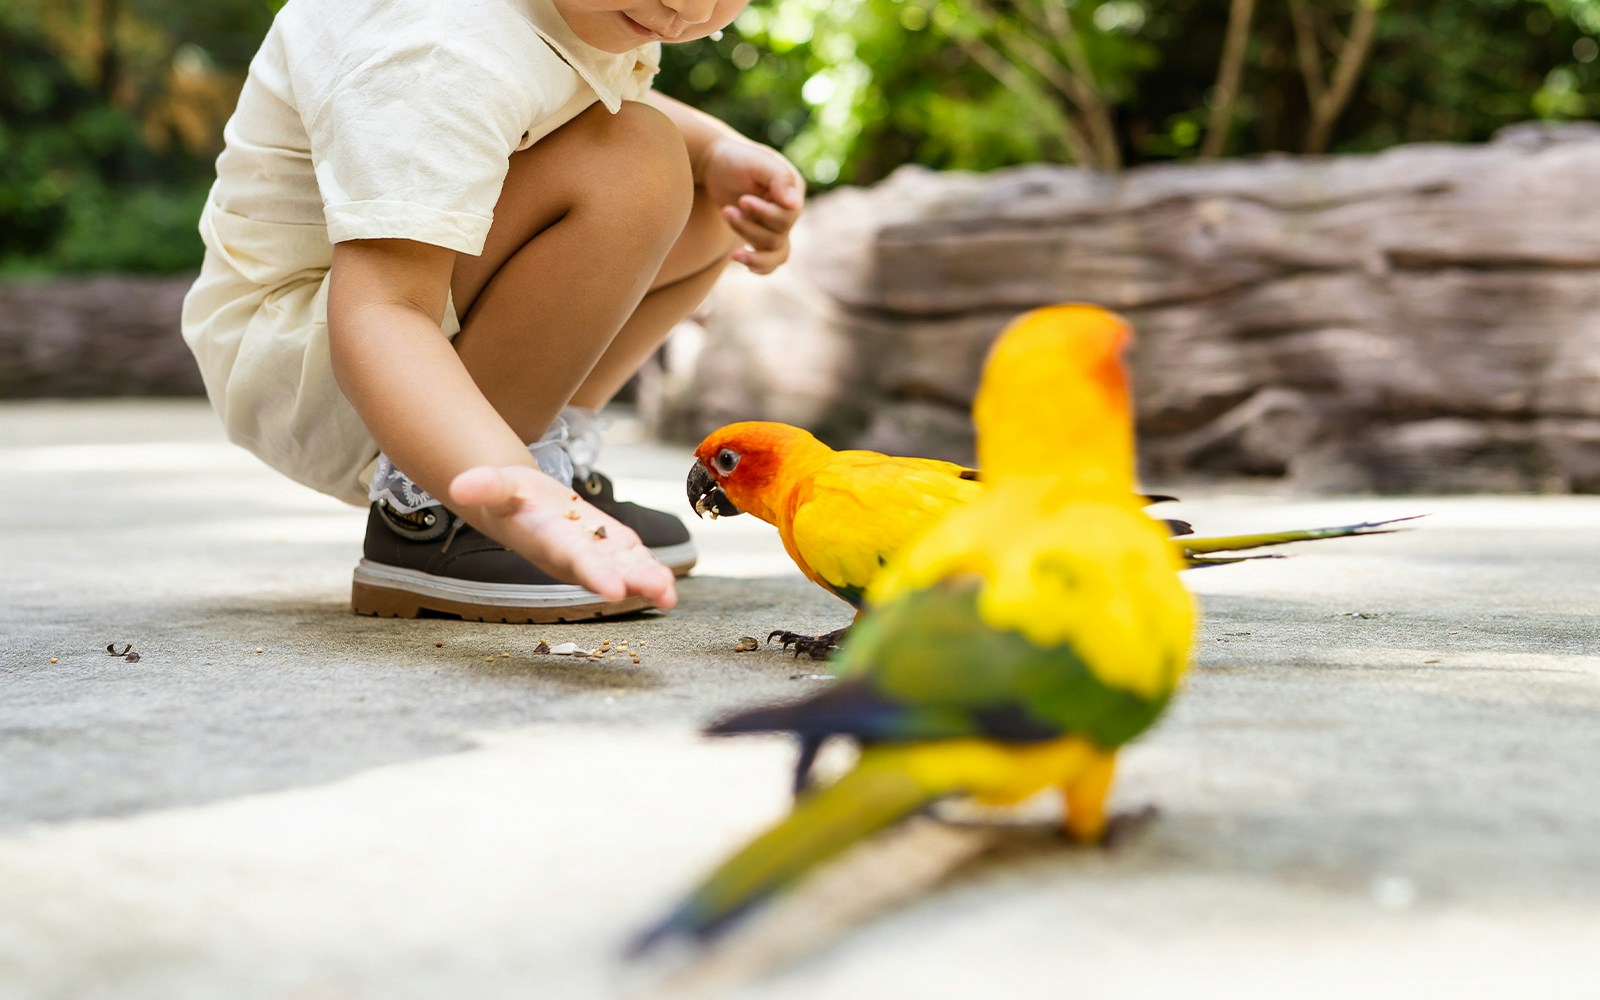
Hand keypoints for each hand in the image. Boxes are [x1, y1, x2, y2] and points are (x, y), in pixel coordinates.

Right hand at [448, 465, 677, 609]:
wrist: (520, 505)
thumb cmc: (509, 496)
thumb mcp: (497, 483)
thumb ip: (484, 484)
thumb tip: (459, 486)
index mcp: (551, 540)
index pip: (573, 558)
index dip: (593, 573)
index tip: (613, 589)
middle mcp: (574, 555)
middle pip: (607, 570)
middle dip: (631, 581)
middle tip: (657, 592)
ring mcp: (595, 553)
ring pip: (624, 570)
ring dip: (647, 580)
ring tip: (668, 594)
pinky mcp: (610, 546)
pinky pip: (632, 561)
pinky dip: (650, 571)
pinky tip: (668, 586)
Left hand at [700, 137, 805, 274]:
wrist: (716, 164)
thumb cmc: (736, 159)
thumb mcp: (756, 162)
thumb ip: (778, 179)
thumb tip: (794, 205)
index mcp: (794, 189)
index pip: (789, 216)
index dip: (765, 213)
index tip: (742, 200)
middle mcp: (791, 210)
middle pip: (778, 234)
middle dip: (749, 225)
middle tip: (726, 210)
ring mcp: (778, 226)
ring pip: (774, 251)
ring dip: (747, 240)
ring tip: (727, 222)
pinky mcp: (763, 237)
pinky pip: (771, 261)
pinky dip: (760, 265)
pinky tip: (739, 257)